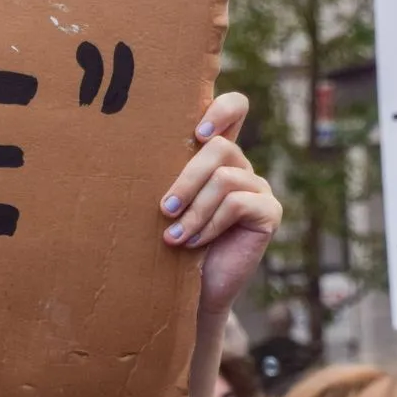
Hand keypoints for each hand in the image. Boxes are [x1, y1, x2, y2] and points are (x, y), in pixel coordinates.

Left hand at [157, 92, 279, 315]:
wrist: (188, 289)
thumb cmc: (167, 242)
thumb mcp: (164, 201)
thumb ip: (164, 172)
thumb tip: (127, 146)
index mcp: (213, 155)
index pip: (234, 108)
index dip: (221, 109)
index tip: (197, 132)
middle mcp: (239, 166)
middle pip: (220, 147)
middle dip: (186, 179)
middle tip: (164, 209)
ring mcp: (258, 188)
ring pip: (225, 178)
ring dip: (194, 210)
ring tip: (173, 237)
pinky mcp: (269, 212)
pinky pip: (238, 204)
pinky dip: (210, 224)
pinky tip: (195, 243)